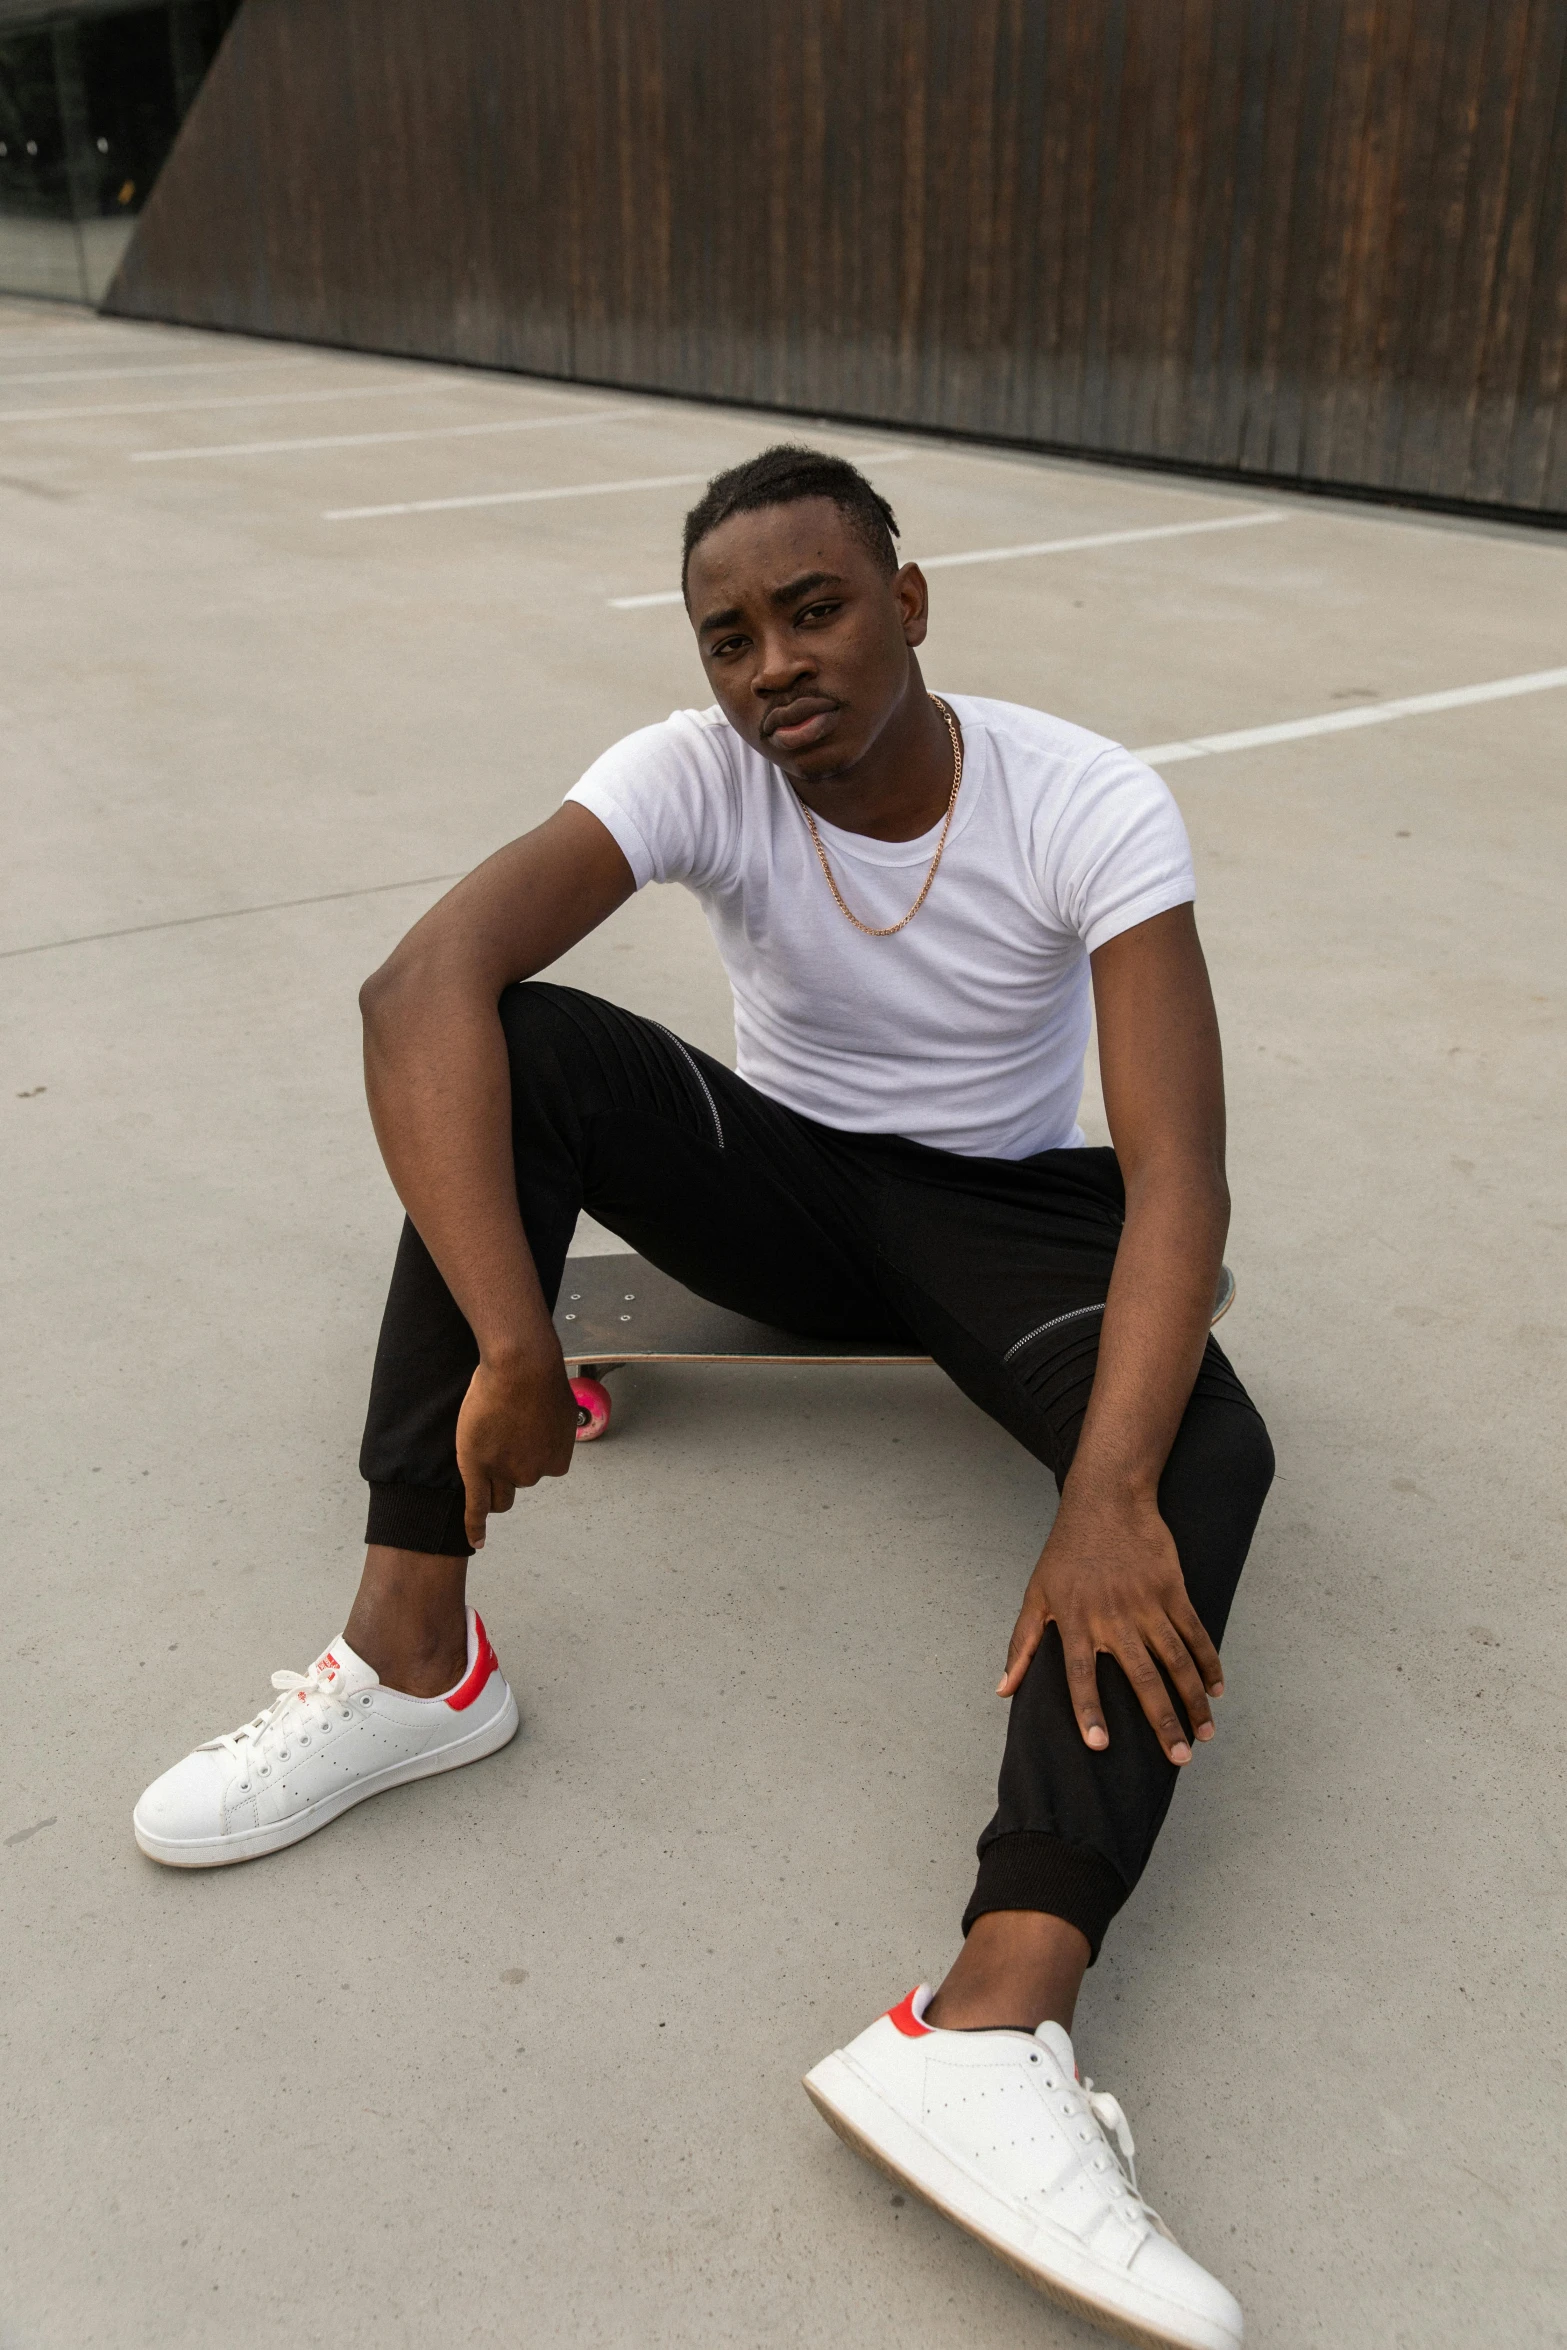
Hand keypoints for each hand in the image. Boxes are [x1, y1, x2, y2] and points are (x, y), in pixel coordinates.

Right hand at [455, 1350, 577, 1548]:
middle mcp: (534, 1473)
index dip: (527, 1453)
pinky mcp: (477, 1469)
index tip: (520, 1434)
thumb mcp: (560, 1407)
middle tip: (499, 1434)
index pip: (540, 1470)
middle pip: (518, 1482)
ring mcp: (505, 1473)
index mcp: (557, 1461)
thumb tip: (549, 1428)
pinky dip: (476, 1528)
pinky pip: (476, 1507)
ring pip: (497, 1495)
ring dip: (492, 1484)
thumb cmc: (540, 1378)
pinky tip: (477, 1542)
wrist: (521, 1366)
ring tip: (483, 1453)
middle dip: (510, 1466)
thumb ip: (553, 1427)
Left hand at [997, 1494, 1222, 1763]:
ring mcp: (1146, 1603)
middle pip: (1141, 1678)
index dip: (1088, 1710)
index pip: (1079, 1675)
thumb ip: (1021, 1645)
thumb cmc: (1066, 1552)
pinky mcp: (1172, 1589)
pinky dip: (1208, 1662)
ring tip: (1203, 1735)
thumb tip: (1003, 1688)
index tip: (1099, 1745)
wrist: (1107, 1501)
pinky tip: (1215, 1690)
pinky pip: (1194, 1633)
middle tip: (1178, 1760)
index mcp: (1075, 1621)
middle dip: (1162, 1722)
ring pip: (1176, 1661)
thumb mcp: (1036, 1595)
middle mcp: (1113, 1617)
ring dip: (1192, 1700)